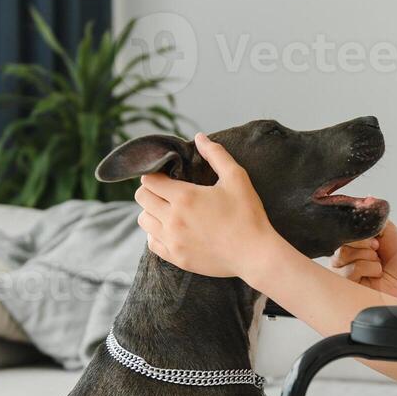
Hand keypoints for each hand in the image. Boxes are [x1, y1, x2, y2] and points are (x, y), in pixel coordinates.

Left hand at [135, 133, 283, 280]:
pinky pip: (151, 243)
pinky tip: (170, 229)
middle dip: (150, 190)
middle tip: (166, 190)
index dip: (156, 174)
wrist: (255, 254)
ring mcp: (173, 240)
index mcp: (185, 197)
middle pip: (141, 198)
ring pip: (143, 220)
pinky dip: (155, 233)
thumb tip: (199, 137)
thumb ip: (216, 154)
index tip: (167, 175)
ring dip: (151, 211)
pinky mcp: (176, 257)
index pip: (149, 180)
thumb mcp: (236, 178)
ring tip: (168, 209)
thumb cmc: (248, 214)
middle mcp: (173, 219)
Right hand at [330, 220, 396, 304]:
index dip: (361, 232)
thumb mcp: (391, 236)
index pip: (345, 229)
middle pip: (341, 240)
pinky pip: (347, 269)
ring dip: (367, 257)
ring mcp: (342, 274)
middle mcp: (345, 259)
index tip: (378, 240)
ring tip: (378, 266)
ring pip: (341, 254)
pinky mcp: (344, 288)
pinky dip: (367, 268)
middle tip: (378, 251)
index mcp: (355, 246)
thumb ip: (377, 219)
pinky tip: (375, 275)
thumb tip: (369, 198)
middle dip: (364, 244)